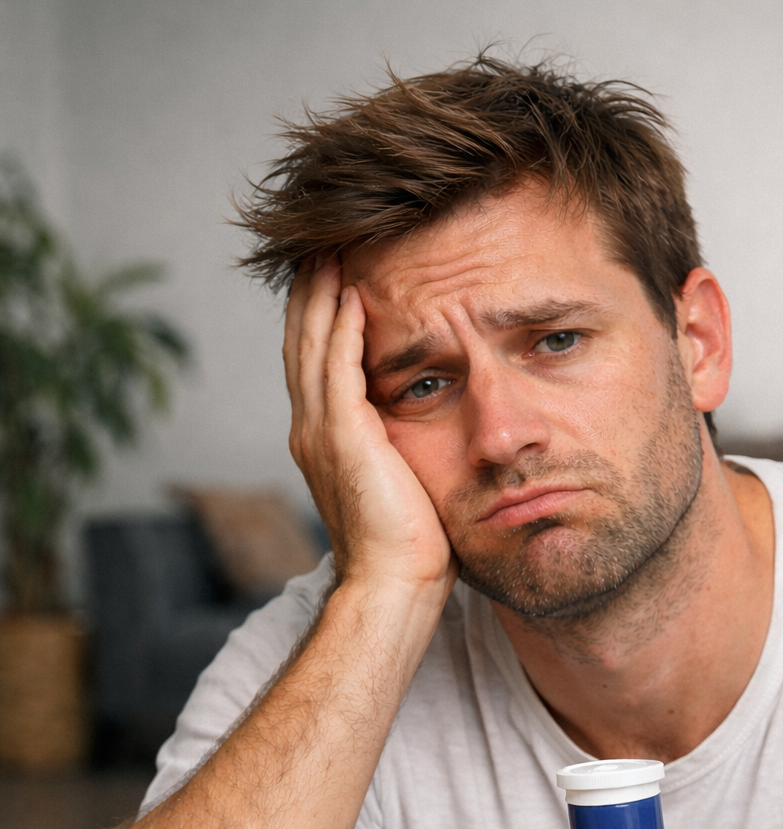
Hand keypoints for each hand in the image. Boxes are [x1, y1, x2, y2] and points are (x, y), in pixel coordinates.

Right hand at [284, 259, 455, 593]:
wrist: (394, 585)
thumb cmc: (412, 549)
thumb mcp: (405, 484)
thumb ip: (403, 449)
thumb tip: (432, 427)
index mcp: (325, 441)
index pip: (316, 363)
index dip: (320, 316)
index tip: (333, 274)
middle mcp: (313, 431)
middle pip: (303, 342)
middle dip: (311, 291)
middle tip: (319, 243)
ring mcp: (322, 432)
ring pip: (313, 344)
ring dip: (321, 293)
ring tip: (329, 248)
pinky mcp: (342, 436)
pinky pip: (336, 365)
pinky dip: (341, 325)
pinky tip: (352, 290)